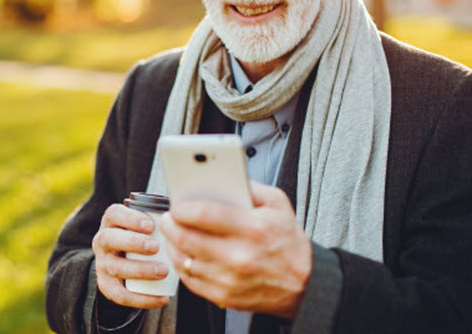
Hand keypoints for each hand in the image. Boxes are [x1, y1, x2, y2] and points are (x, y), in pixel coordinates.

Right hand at [91, 204, 170, 308]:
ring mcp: (102, 264)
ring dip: (140, 270)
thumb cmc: (144, 236)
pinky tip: (162, 298)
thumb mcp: (146, 224)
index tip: (151, 225)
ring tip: (163, 271)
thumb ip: (161, 217)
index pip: (114, 214)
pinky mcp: (106, 285)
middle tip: (156, 247)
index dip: (130, 218)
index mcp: (111, 222)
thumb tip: (185, 213)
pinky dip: (142, 299)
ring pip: (115, 267)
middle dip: (133, 243)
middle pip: (110, 239)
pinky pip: (120, 295)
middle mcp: (102, 241)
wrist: (125, 263)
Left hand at [159, 181, 310, 317]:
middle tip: (167, 217)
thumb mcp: (278, 203)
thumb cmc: (288, 239)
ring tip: (171, 233)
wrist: (304, 283)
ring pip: (184, 261)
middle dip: (170, 225)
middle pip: (188, 238)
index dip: (183, 208)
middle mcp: (241, 256)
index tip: (176, 205)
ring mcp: (231, 280)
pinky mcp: (225, 297)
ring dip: (171, 245)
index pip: (205, 215)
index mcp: (254, 228)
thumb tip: (219, 175)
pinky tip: (181, 254)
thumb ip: (249, 185)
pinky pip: (190, 281)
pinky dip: (181, 265)